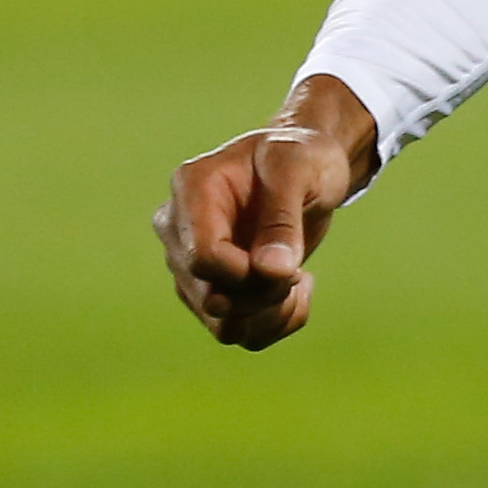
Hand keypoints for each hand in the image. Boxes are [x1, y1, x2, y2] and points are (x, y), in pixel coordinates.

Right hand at [157, 73, 373, 350]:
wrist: (308, 167)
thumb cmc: (301, 155)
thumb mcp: (299, 168)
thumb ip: (283, 218)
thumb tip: (273, 272)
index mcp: (192, 190)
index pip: (202, 258)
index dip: (246, 274)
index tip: (288, 263)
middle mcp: (180, 232)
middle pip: (211, 297)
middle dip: (265, 294)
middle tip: (298, 269)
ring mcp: (193, 266)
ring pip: (222, 325)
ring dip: (272, 316)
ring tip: (301, 282)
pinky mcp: (215, 289)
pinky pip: (238, 331)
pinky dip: (276, 324)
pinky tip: (299, 292)